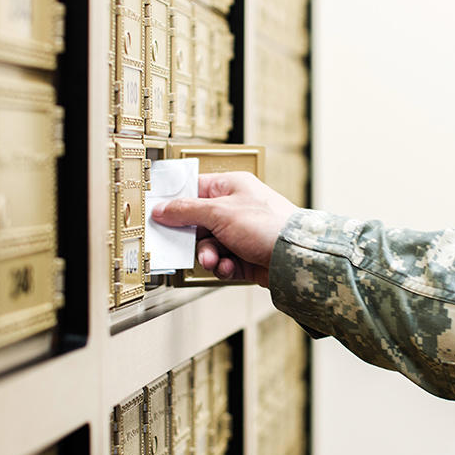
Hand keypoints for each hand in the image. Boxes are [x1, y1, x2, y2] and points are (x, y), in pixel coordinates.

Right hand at [150, 172, 297, 286]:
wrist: (295, 258)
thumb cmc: (269, 225)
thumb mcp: (220, 212)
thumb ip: (187, 211)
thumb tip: (162, 209)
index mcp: (232, 187)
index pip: (195, 189)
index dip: (176, 202)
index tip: (159, 215)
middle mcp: (236, 209)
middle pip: (199, 222)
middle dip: (193, 239)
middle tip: (184, 246)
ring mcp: (242, 234)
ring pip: (210, 246)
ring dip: (209, 256)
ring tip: (215, 260)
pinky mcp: (246, 257)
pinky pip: (223, 262)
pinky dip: (223, 266)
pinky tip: (229, 267)